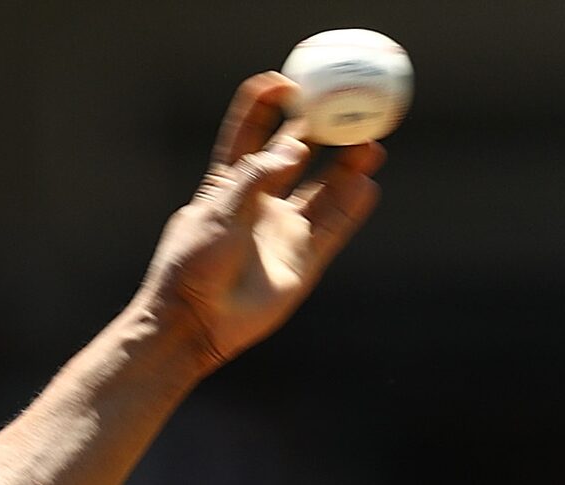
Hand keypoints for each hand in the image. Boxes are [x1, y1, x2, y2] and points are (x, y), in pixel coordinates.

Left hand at [137, 73, 385, 373]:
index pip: (249, 132)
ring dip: (348, 165)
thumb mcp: (218, 212)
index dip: (268, 104)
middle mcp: (260, 202)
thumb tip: (294, 147)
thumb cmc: (193, 265)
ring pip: (324, 188)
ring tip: (370, 144)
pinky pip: (335, 226)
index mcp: (228, 184)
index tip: (290, 81)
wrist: (195, 323)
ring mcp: (283, 229)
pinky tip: (367, 183)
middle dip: (323, 128)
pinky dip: (352, 204)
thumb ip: (255, 178)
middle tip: (349, 108)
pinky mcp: (303, 260)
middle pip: (298, 153)